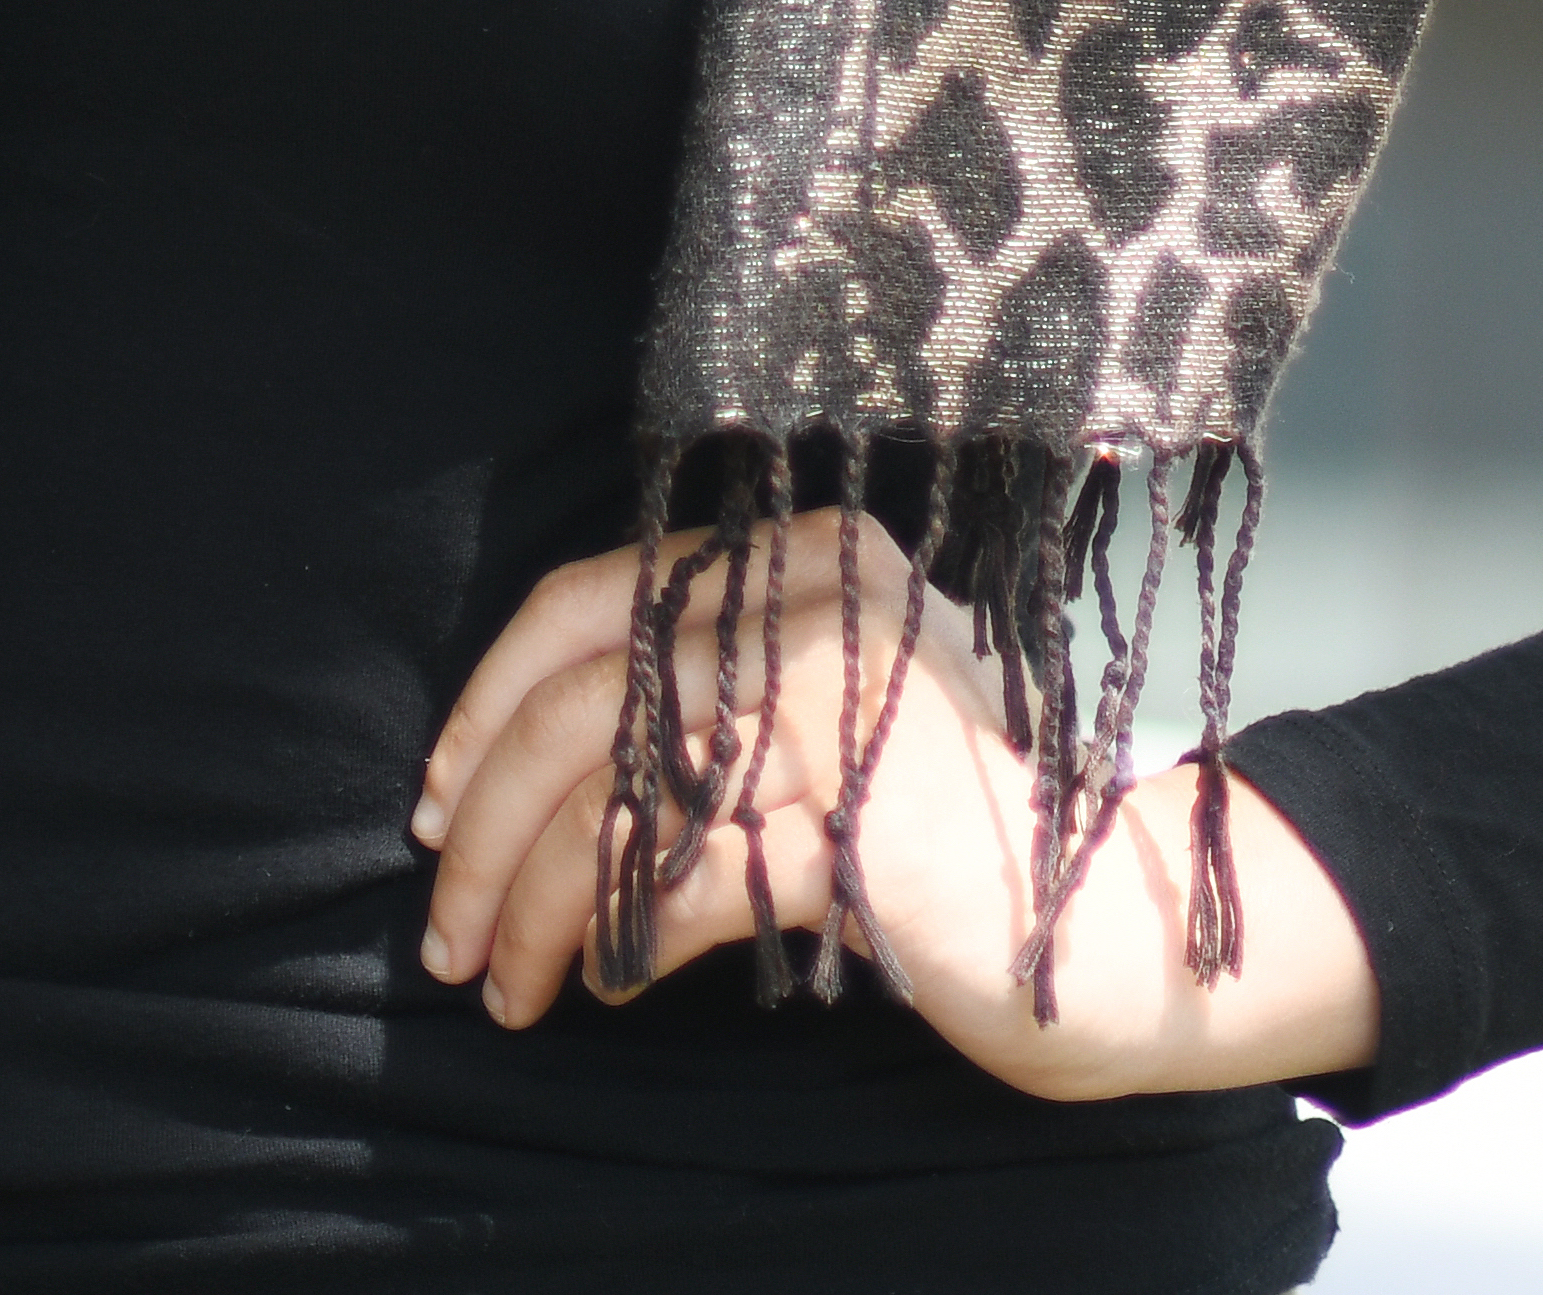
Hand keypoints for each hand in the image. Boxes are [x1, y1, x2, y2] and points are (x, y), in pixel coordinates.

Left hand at [412, 509, 1379, 1101]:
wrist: (1107, 920)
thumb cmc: (940, 827)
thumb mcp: (818, 718)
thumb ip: (704, 697)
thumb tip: (515, 765)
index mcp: (796, 557)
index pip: (587, 599)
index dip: (487, 704)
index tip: (435, 804)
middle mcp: (814, 601)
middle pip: (581, 705)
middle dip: (483, 829)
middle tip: (447, 931)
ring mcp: (839, 703)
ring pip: (614, 796)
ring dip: (529, 904)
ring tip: (503, 986)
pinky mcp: (856, 817)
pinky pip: (681, 877)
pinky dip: (616, 939)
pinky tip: (601, 984)